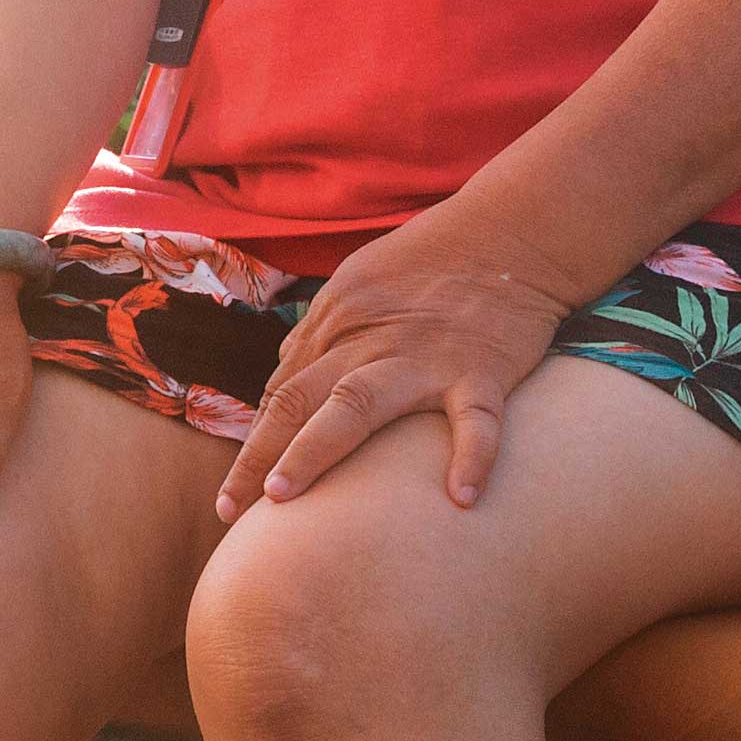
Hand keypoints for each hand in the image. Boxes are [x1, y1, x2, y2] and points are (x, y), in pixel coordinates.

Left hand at [216, 211, 572, 518]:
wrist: (511, 232)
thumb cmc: (434, 259)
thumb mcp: (361, 279)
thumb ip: (323, 329)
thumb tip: (285, 370)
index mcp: (340, 319)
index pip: (285, 392)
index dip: (255, 443)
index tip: (234, 492)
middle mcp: (371, 339)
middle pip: (300, 400)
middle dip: (259, 456)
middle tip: (229, 508)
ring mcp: (425, 356)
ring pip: (356, 405)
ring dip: (314, 451)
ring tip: (282, 500)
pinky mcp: (483, 369)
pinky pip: (476, 418)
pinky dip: (472, 455)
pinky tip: (462, 496)